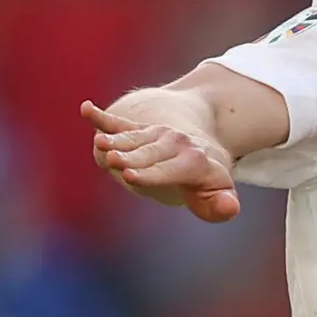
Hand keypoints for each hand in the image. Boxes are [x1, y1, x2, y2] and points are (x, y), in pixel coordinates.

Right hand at [81, 99, 239, 221]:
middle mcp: (173, 144)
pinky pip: (119, 123)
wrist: (202, 144)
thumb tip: (230, 207)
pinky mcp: (139, 129)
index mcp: (192, 162)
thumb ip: (220, 206)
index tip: (130, 177)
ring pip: (131, 138)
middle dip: (129, 158)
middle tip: (112, 161)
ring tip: (98, 142)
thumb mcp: (218, 193)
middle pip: (147, 154)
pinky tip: (86, 109)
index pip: (168, 170)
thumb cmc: (206, 180)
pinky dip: (102, 117)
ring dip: (114, 139)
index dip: (150, 175)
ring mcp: (154, 134)